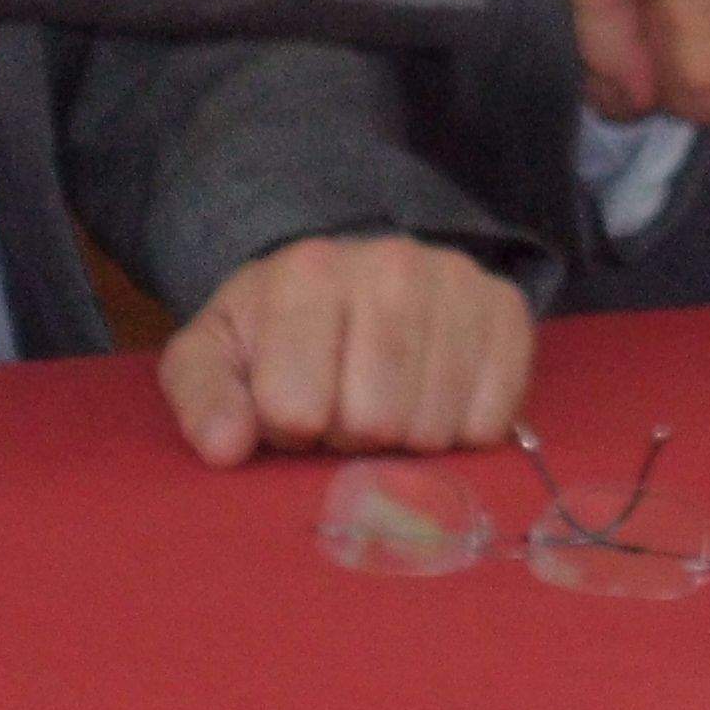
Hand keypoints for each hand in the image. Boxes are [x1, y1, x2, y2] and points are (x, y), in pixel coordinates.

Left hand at [157, 234, 535, 468]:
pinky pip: (491, 420)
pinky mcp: (507, 310)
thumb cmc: (275, 332)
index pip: (296, 409)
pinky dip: (460, 433)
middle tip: (343, 409)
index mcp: (307, 273)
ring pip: (433, 427)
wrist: (348, 282)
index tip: (290, 409)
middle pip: (374, 421)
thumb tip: (225, 446)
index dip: (289, 430)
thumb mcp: (215, 356)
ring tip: (386, 402)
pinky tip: (434, 401)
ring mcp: (456, 282)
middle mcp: (390, 264)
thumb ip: (202, 399)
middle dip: (350, 436)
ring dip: (404, 440)